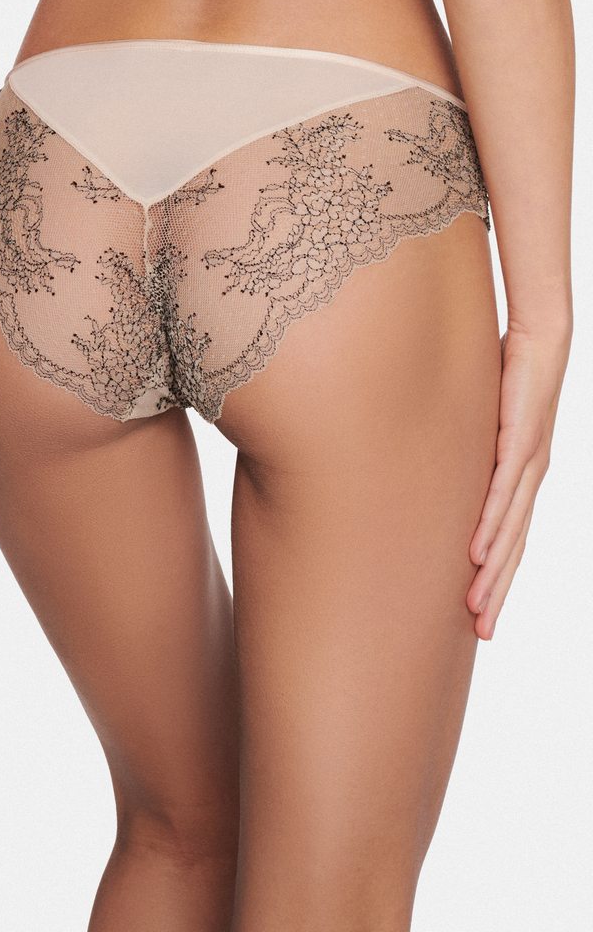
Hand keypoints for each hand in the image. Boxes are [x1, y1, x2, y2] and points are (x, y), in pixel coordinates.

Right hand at [466, 322, 570, 639]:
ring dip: (493, 572)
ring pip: (511, 531)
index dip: (498, 579)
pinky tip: (478, 552)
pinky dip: (492, 526)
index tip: (481, 614)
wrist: (542, 337)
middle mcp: (530, 480)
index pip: (511, 539)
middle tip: (483, 633)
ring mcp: (529, 464)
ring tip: (476, 606)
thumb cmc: (510, 375)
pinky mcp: (522, 443)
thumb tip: (429, 461)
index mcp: (522, 479)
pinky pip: (504, 493)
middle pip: (515, 549)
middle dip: (498, 593)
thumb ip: (463, 447)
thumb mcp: (480, 422)